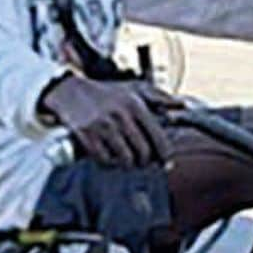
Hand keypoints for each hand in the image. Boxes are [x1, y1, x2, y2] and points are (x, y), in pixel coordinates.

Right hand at [37, 75, 171, 166]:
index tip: (165, 162)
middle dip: (145, 162)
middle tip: (142, 162)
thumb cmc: (106, 92)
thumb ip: (159, 97)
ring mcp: (102, 127)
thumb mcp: (134, 89)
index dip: (164, 155)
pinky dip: (109, 163)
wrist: (69, 91)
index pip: (158, 137)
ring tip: (127, 160)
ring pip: (125, 159)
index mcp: (135, 105)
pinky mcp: (86, 136)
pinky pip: (104, 160)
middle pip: (143, 153)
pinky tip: (110, 157)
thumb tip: (182, 105)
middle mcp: (120, 116)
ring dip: (127, 164)